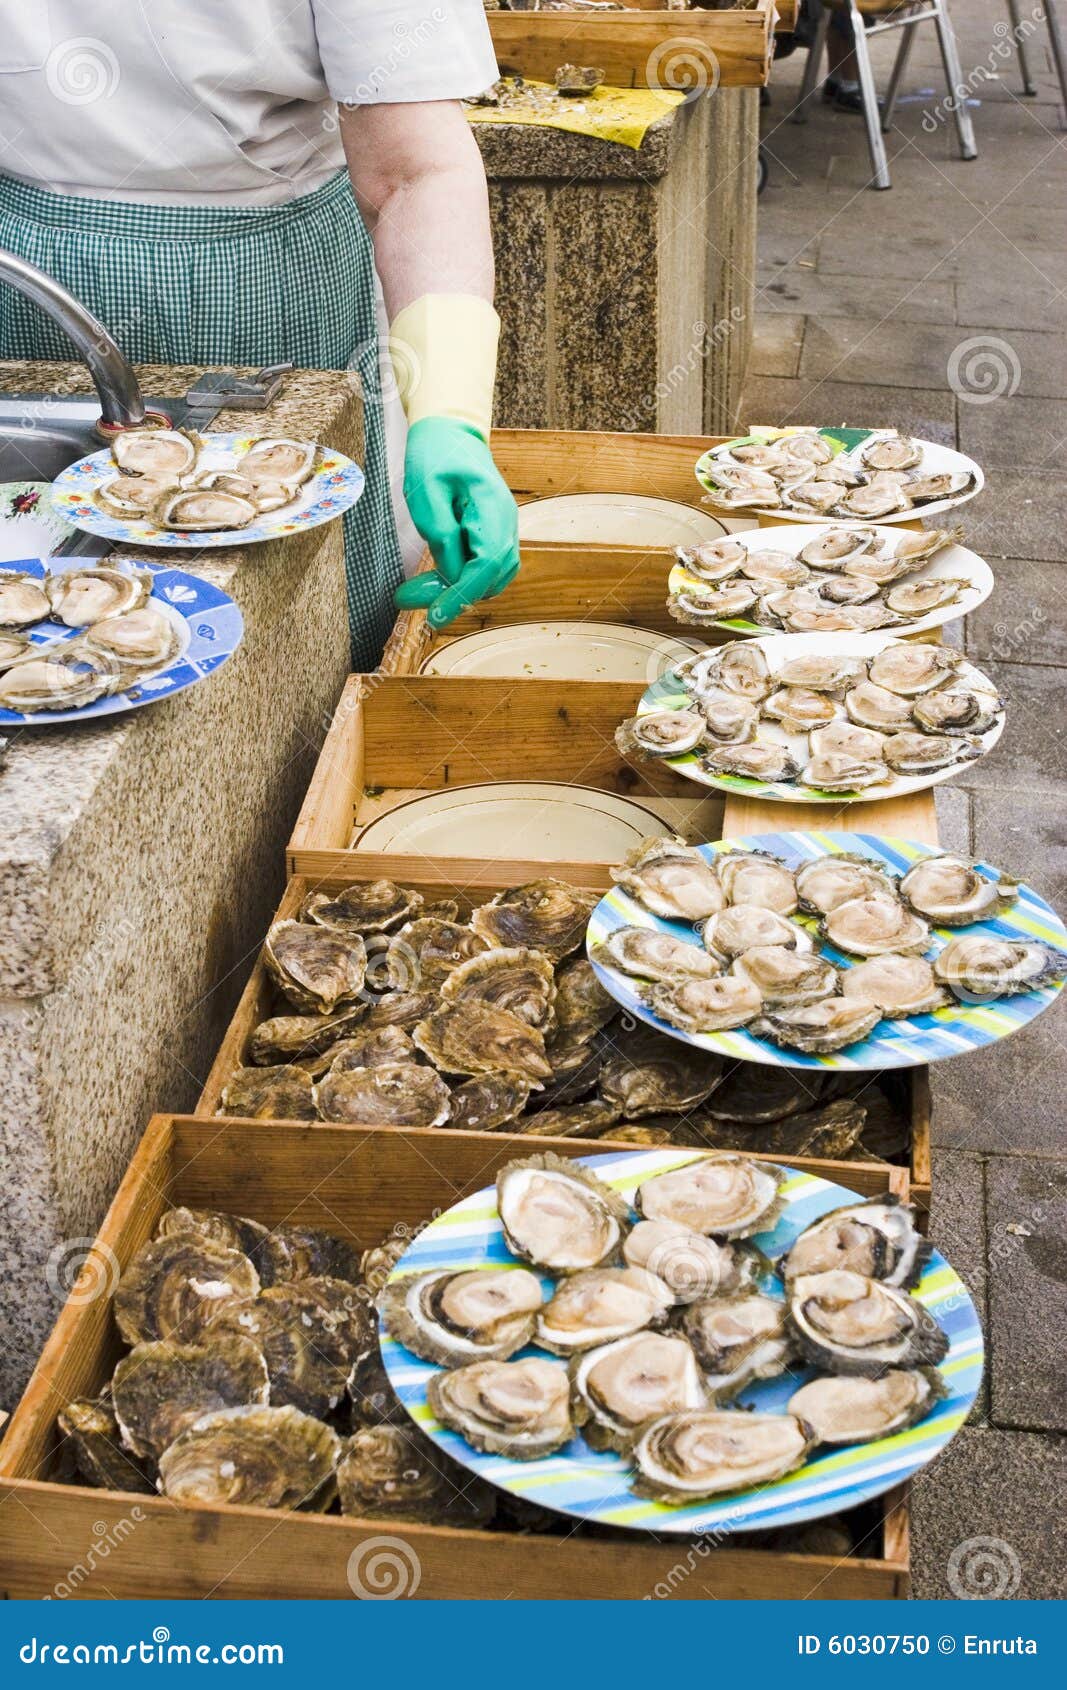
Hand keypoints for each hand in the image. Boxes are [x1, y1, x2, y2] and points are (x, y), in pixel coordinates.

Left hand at [394, 418, 518, 628]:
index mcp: (493, 507)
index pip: (486, 563)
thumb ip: (441, 534)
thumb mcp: (426, 491)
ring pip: (489, 579)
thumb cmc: (435, 455)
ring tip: (414, 589)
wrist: (450, 433)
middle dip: (451, 595)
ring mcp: (504, 530)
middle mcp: (507, 523)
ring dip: (455, 590)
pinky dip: (460, 580)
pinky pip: (483, 569)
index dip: (462, 593)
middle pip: (491, 578)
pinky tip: (433, 579)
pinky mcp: (494, 535)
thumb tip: (450, 574)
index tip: (434, 615)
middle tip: (406, 598)